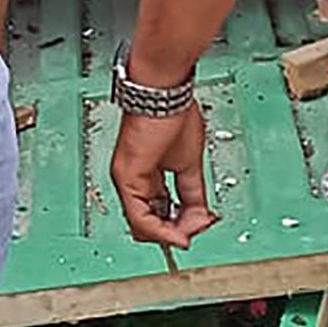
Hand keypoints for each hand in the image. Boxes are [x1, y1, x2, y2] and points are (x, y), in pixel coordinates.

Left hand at [109, 105, 216, 247]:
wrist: (164, 93)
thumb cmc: (173, 115)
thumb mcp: (189, 164)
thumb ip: (192, 194)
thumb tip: (200, 217)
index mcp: (146, 178)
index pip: (158, 215)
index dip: (181, 225)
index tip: (201, 225)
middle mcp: (131, 181)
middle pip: (149, 226)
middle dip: (178, 232)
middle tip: (200, 227)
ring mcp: (126, 179)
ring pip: (143, 227)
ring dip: (173, 233)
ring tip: (195, 226)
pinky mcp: (127, 176)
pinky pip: (140, 217)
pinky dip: (162, 230)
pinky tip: (179, 232)